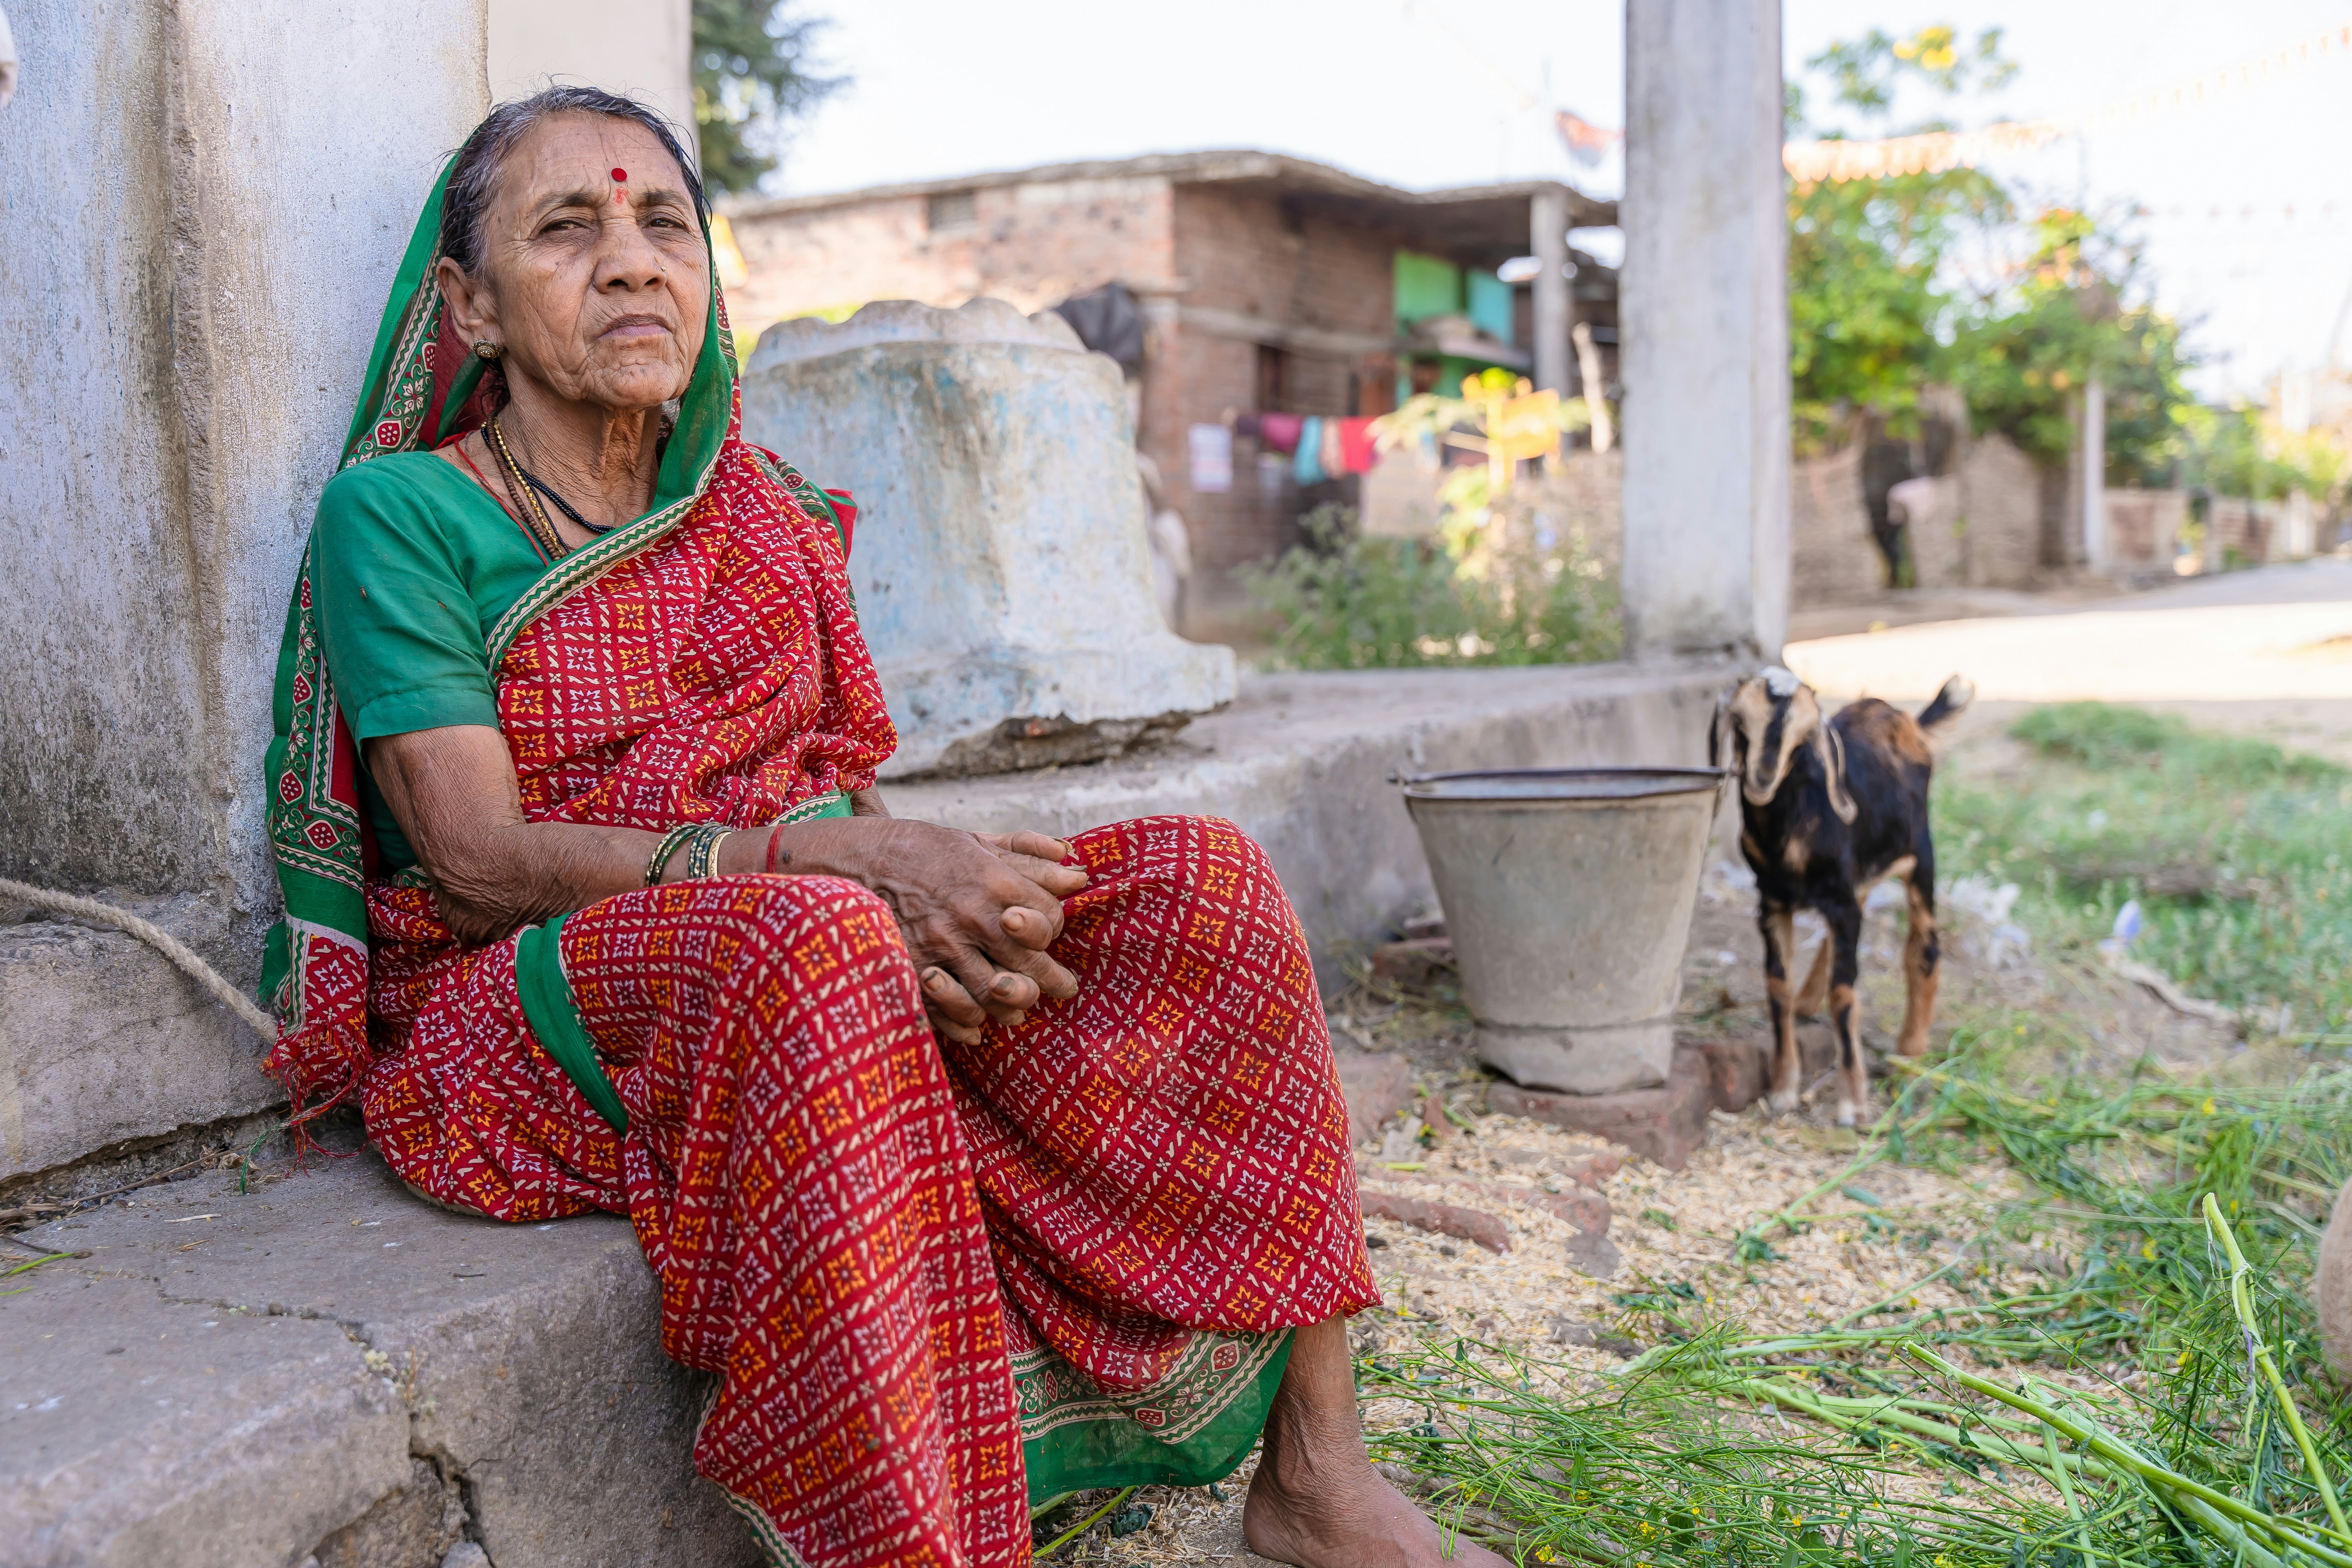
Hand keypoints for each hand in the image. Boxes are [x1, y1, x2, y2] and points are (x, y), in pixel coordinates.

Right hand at [786, 819, 1087, 1042]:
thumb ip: (1026, 856)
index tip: (1049, 933)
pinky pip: (950, 1013)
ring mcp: (939, 949)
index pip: (1048, 919)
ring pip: (993, 996)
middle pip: (1029, 964)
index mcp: (992, 882)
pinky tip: (976, 1025)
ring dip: (1010, 1006)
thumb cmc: (918, 849)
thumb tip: (1076, 873)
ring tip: (1016, 1007)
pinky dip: (968, 1026)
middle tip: (1061, 988)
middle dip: (1051, 981)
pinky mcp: (911, 971)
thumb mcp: (974, 842)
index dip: (1054, 928)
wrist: (850, 859)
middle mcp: (970, 918)